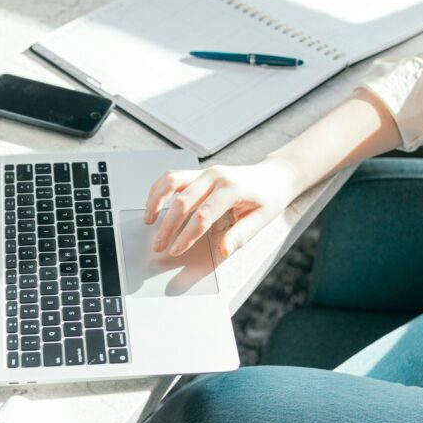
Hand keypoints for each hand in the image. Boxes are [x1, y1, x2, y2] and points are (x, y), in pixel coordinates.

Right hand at [144, 158, 298, 257]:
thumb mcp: (262, 220)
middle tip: (159, 246)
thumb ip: (241, 235)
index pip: (203, 215)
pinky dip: (159, 189)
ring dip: (156, 201)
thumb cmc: (269, 198)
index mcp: (232, 189)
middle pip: (183, 201)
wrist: (274, 175)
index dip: (187, 235)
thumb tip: (224, 251)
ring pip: (172, 181)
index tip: (176, 250)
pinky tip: (154, 205)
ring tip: (148, 221)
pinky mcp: (200, 172)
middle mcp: (216, 176)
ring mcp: (206, 171)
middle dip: (168, 226)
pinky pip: (173, 177)